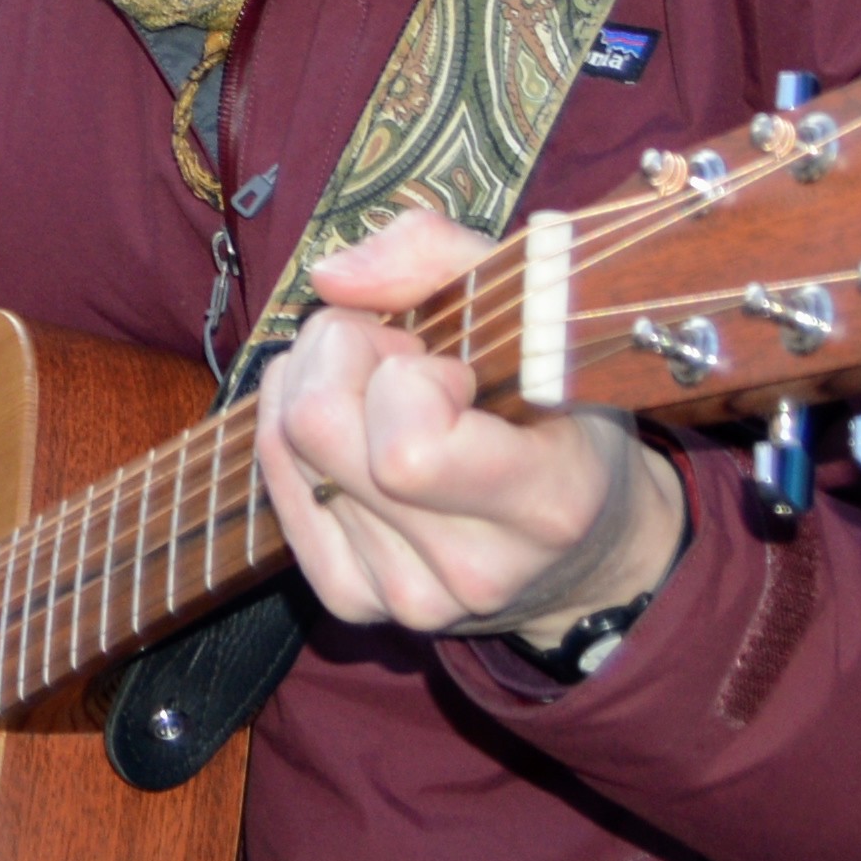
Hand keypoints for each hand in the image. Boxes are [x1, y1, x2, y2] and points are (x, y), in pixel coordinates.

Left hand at [258, 209, 687, 646]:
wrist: (584, 547)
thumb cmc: (561, 410)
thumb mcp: (538, 314)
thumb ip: (441, 258)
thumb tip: (330, 278)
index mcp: (547, 504)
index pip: (407, 449)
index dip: (407, 375)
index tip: (449, 364)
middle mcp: (476, 569)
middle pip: (317, 431)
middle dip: (340, 353)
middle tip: (395, 351)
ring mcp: (411, 596)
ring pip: (288, 450)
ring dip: (314, 386)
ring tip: (380, 388)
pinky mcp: (357, 602)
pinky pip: (277, 488)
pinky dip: (292, 434)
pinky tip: (349, 428)